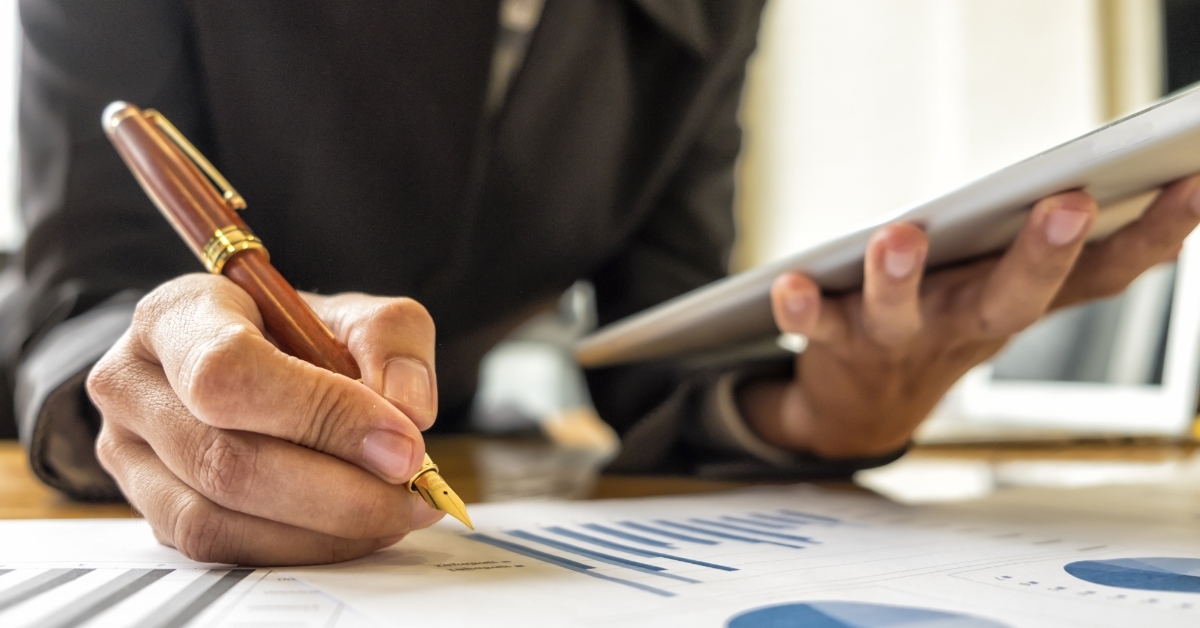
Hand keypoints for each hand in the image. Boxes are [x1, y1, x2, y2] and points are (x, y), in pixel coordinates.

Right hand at [87, 274, 442, 564]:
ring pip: (219, 517)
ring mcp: (129, 455)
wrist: (262, 367)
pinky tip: (354, 530)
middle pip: (225, 458)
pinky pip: (223, 548)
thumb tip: (407, 408)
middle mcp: (134, 383)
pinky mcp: (151, 510)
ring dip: (324, 529)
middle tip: (414, 491)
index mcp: (177, 314)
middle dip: (338, 489)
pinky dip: (300, 548)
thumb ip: (391, 340)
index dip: (320, 414)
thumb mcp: (354, 314)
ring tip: (395, 512)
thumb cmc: (300, 337)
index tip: (402, 443)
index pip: (228, 372)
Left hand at [740, 175, 1199, 458]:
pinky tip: (788, 282)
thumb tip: (1166, 212)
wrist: (862, 409)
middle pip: (1010, 300)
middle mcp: (964, 324)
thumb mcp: (1012, 295)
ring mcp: (898, 339)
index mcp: (1016, 305)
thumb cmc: (947, 325)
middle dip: (1041, 256)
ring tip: (900, 237)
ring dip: (901, 277)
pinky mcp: (835, 342)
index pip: (1098, 277)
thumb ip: (1069, 263)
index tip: (1191, 184)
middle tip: (1069, 205)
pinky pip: (815, 325)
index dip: (1151, 236)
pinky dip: (800, 306)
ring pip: (902, 314)